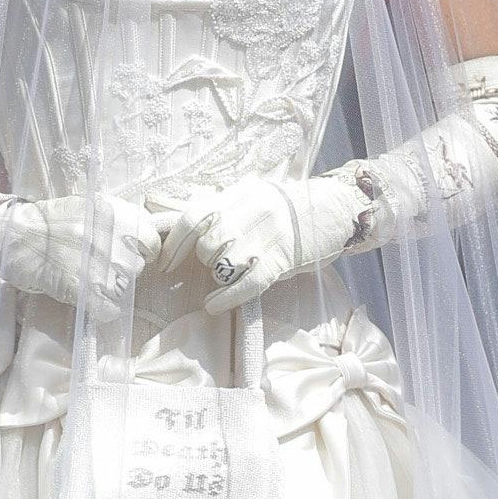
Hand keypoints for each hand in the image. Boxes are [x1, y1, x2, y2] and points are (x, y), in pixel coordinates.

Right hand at [0, 191, 163, 309]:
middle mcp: (111, 236)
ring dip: (109, 291)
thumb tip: (138, 238)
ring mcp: (99, 262)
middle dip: (120, 272)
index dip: (141, 252)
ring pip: (124, 289)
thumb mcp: (85, 207)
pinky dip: (101, 310)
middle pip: (137, 267)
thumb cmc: (44, 223)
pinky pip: (109, 309)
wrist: (10, 236)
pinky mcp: (84, 287)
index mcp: (113, 213)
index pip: (151, 240)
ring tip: (86, 282)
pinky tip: (86, 300)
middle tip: (96, 269)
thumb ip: (113, 220)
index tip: (130, 256)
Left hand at [154, 173, 363, 313]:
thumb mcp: (249, 197)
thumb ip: (215, 207)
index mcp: (238, 194)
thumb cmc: (285, 208)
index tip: (164, 262)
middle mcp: (250, 211)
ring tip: (225, 276)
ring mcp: (266, 235)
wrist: (334, 209)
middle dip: (203, 260)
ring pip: (223, 262)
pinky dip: (226, 297)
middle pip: (207, 243)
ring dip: (217, 274)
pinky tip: (214, 304)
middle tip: (213, 264)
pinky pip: (246, 283)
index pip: (193, 216)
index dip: (174, 243)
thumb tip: (163, 212)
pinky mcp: (281, 259)